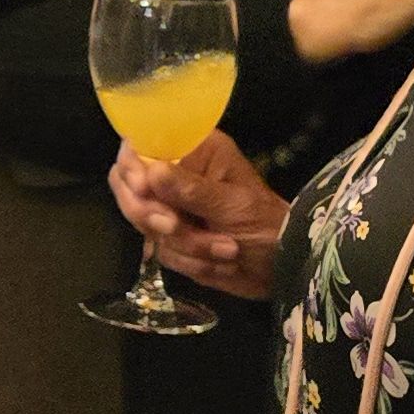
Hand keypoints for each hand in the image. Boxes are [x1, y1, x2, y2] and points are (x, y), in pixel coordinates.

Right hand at [109, 131, 289, 300]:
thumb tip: (152, 172)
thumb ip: (191, 190)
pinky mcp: (172, 238)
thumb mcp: (233, 205)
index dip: (132, 166)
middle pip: (130, 186)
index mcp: (195, 151)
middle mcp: (177, 174)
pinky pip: (160, 251)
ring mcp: (172, 208)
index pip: (142, 144)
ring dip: (184, 245)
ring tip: (225, 250)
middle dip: (153, 215)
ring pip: (144, 223)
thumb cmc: (268, 225)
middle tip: (176, 228)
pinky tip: (220, 263)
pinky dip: (189, 262)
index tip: (143, 190)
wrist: (283, 269)